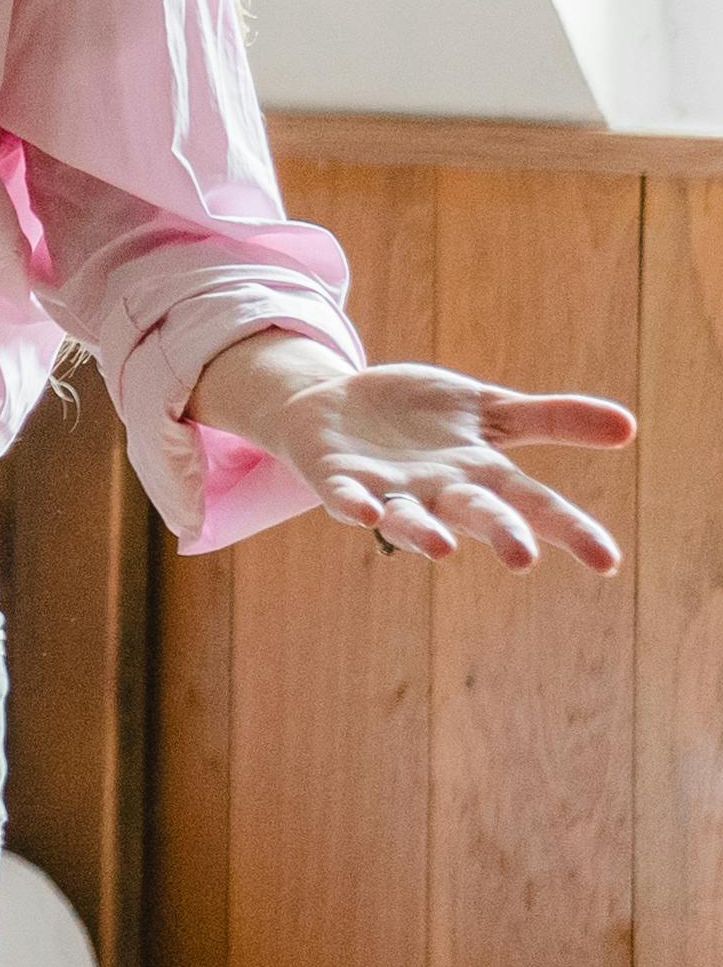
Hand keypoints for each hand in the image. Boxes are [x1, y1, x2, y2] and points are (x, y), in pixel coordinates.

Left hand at [194, 336, 631, 571]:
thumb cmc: (422, 419)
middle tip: (523, 559)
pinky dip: (355, 504)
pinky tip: (363, 512)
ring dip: (422, 533)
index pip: (534, 505)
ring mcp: (387, 489)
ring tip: (440, 548)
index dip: (570, 531)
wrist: (337, 404)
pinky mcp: (338, 479)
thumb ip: (552, 420)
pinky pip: (345, 497)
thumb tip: (629, 426)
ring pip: (409, 517)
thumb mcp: (491, 411)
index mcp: (482, 474)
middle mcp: (439, 491)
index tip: (608, 562)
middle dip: (498, 534)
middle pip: (477, 514)